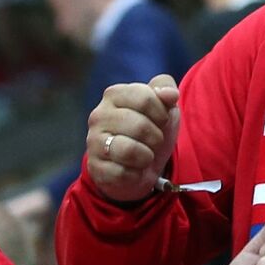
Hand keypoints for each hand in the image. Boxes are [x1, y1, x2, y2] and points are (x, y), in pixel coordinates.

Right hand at [85, 75, 179, 202]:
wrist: (139, 165)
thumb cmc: (150, 129)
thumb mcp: (163, 106)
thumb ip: (166, 90)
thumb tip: (171, 94)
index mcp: (114, 94)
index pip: (145, 98)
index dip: (161, 113)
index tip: (161, 120)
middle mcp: (99, 116)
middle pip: (140, 126)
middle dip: (156, 137)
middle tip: (153, 141)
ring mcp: (94, 142)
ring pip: (129, 150)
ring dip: (146, 156)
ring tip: (144, 155)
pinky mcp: (95, 167)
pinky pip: (124, 173)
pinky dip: (136, 174)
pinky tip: (133, 169)